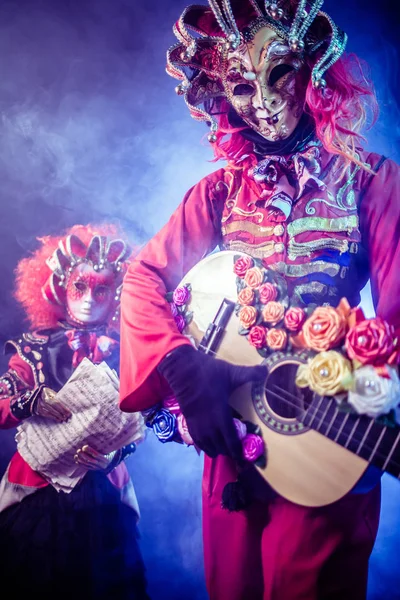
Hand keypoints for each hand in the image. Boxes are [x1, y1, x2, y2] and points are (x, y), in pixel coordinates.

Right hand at [33, 386, 71, 421]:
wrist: (38, 394)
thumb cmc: (48, 393)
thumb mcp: (53, 393)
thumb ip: (58, 398)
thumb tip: (68, 405)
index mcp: (47, 394)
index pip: (56, 402)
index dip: (63, 408)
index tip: (69, 412)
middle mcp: (42, 400)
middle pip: (53, 408)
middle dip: (61, 413)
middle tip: (67, 416)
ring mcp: (39, 405)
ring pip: (49, 412)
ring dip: (57, 416)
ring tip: (63, 418)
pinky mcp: (39, 410)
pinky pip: (46, 415)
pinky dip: (52, 417)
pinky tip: (58, 419)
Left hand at [74, 444, 117, 470]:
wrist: (111, 461)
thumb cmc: (109, 451)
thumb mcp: (109, 448)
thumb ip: (103, 444)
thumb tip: (97, 434)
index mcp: (106, 459)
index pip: (97, 455)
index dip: (90, 451)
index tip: (84, 446)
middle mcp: (102, 465)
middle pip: (91, 460)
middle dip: (84, 455)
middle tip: (79, 450)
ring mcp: (97, 468)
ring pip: (87, 464)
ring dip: (80, 460)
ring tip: (76, 455)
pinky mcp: (93, 469)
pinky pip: (86, 467)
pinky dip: (80, 464)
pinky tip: (77, 460)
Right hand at [159, 345, 266, 460]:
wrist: (182, 370)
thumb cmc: (208, 372)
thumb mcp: (231, 372)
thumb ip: (250, 373)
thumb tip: (267, 370)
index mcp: (221, 415)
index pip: (231, 441)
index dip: (238, 452)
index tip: (244, 459)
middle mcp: (209, 425)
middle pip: (220, 447)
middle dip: (229, 452)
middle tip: (237, 455)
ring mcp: (198, 424)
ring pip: (208, 446)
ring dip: (217, 450)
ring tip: (224, 451)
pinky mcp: (189, 421)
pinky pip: (197, 441)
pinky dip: (204, 446)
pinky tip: (208, 446)